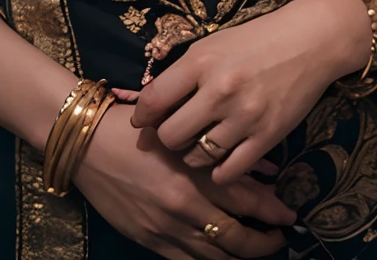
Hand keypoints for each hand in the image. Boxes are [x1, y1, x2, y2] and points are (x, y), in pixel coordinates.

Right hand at [75, 103, 296, 258]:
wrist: (86, 145)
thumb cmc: (135, 129)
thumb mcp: (180, 133)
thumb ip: (222, 152)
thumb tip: (265, 166)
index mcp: (191, 175)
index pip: (244, 202)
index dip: (271, 212)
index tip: (289, 216)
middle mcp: (182, 208)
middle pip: (234, 238)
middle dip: (262, 242)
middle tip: (280, 238)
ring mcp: (164, 229)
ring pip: (213, 257)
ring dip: (240, 257)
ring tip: (257, 250)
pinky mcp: (148, 242)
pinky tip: (221, 258)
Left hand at [132, 0, 370, 183]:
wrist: (308, 42)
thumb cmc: (255, 39)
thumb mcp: (213, 44)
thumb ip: (183, 72)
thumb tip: (150, 102)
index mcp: (201, 62)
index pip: (154, 100)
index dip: (142, 116)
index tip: (141, 122)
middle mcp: (219, 91)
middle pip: (172, 136)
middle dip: (167, 138)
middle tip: (175, 134)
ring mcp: (243, 116)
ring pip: (198, 157)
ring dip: (193, 155)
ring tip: (198, 145)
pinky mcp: (267, 136)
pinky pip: (230, 171)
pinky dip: (219, 172)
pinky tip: (220, 162)